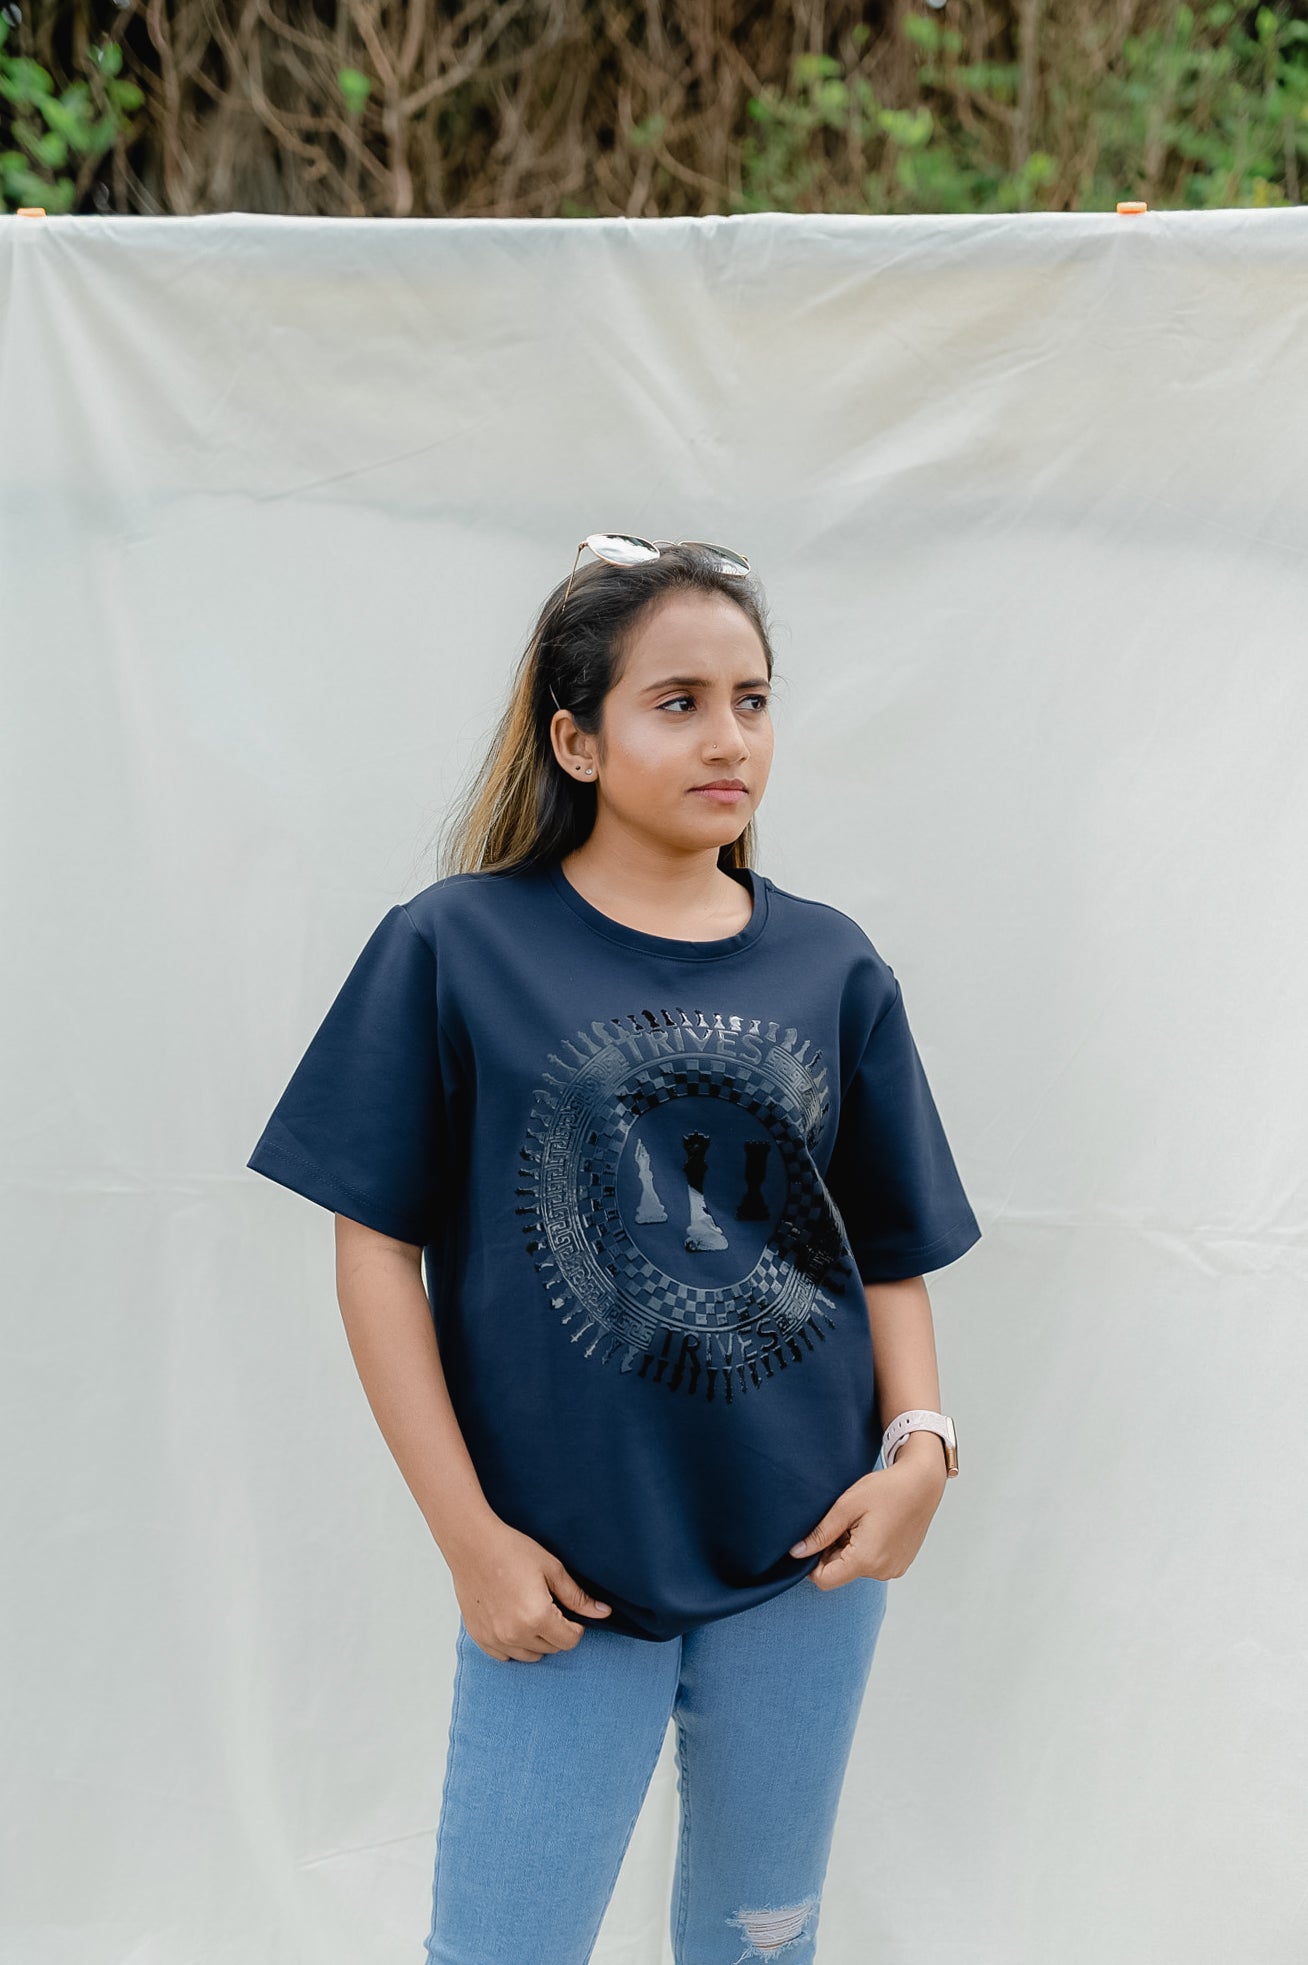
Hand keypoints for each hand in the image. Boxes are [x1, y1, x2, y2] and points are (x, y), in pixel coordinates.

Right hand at [450, 1516, 612, 1660]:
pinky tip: (512, 1620)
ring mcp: (496, 1639)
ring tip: (530, 1611)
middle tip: (548, 1605)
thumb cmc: (511, 1551)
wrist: (472, 1544)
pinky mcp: (480, 1637)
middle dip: (557, 1631)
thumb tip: (603, 1613)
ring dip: (536, 1640)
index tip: (568, 1610)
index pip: (571, 1641)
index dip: (576, 1625)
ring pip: (530, 1655)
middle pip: (552, 1649)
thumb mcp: (552, 1569)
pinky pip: (505, 1656)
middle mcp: (516, 1634)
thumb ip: (578, 1597)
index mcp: (537, 1617)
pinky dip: (513, 1644)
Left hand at [788, 1441, 948, 1589]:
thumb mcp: (846, 1506)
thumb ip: (821, 1533)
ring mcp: (893, 1569)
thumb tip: (797, 1553)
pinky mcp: (900, 1564)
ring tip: (859, 1522)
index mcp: (866, 1559)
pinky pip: (872, 1564)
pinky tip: (872, 1527)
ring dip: (848, 1550)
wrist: (922, 1483)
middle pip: (840, 1573)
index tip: (815, 1539)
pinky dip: (864, 1550)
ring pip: (855, 1568)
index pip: (824, 1580)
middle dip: (832, 1552)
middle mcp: (881, 1572)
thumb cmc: (886, 1490)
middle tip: (841, 1523)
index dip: (811, 1563)